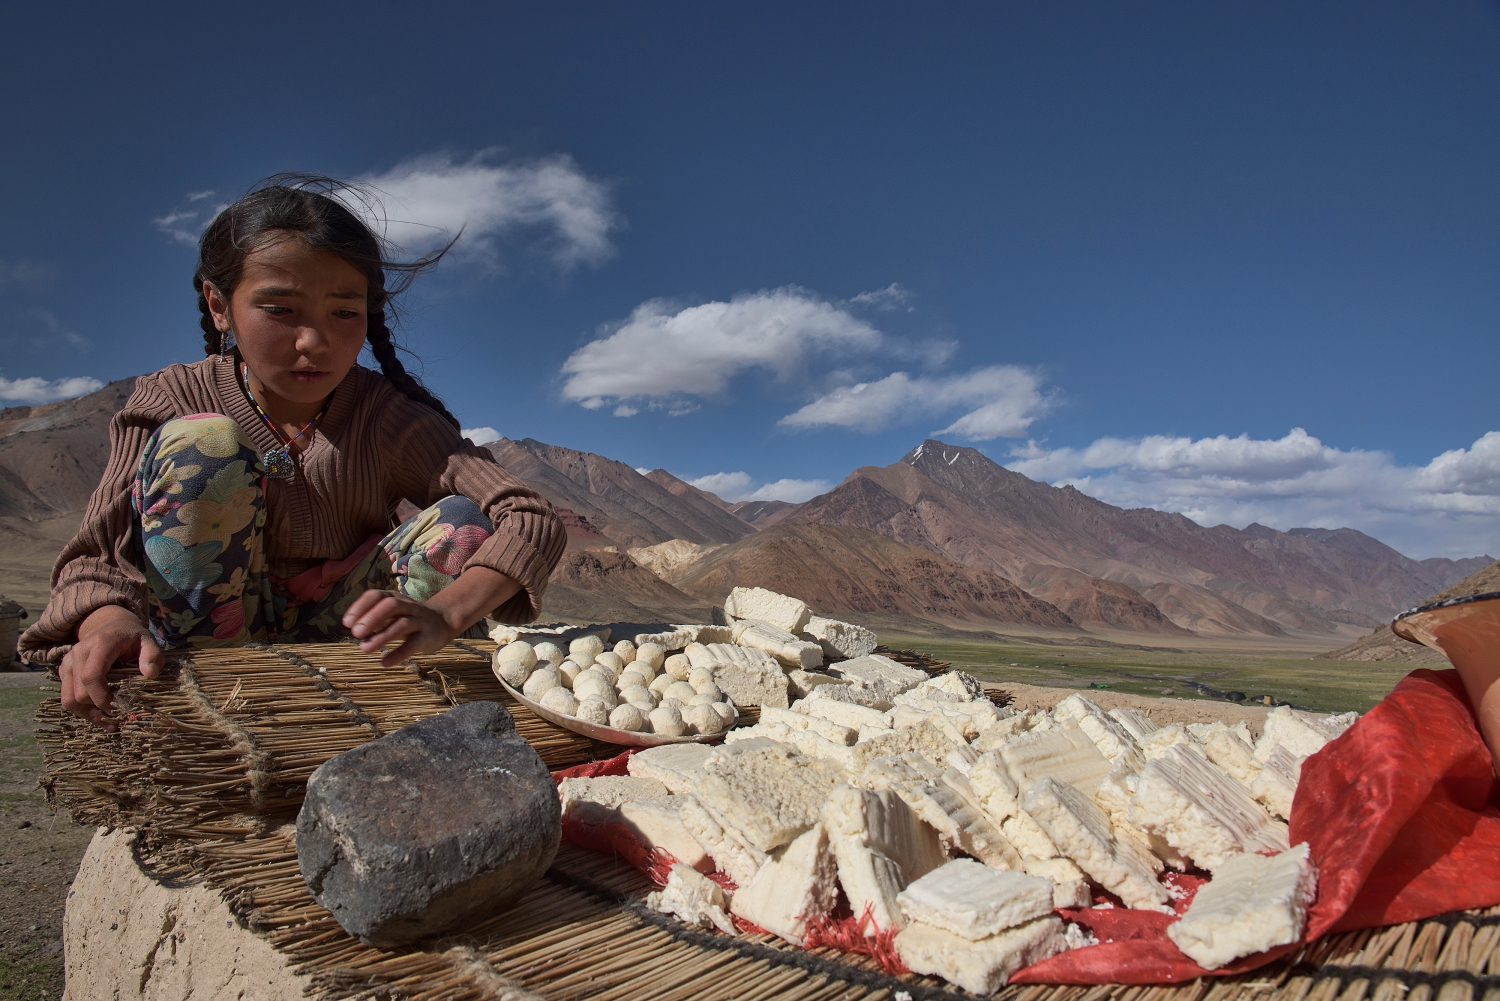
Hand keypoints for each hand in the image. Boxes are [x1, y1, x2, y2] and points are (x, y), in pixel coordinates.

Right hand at [60, 605, 164, 727]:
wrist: (109, 624)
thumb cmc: (130, 636)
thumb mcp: (147, 640)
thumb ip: (152, 655)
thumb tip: (150, 674)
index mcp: (100, 644)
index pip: (91, 677)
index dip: (102, 697)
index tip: (118, 709)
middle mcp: (78, 653)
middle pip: (79, 692)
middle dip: (98, 709)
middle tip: (120, 716)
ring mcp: (68, 662)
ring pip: (69, 699)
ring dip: (88, 714)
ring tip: (109, 723)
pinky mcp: (64, 671)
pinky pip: (67, 697)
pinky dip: (82, 710)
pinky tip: (99, 716)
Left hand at [342, 590, 459, 666]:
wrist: (442, 621)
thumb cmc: (408, 618)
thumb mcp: (390, 614)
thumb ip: (373, 620)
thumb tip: (352, 630)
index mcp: (394, 597)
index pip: (376, 596)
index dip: (360, 607)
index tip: (346, 623)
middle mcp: (407, 606)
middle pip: (390, 605)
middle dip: (371, 618)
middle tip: (355, 633)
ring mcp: (419, 620)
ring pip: (402, 624)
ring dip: (382, 636)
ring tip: (364, 649)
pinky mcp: (427, 636)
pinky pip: (413, 644)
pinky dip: (399, 654)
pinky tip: (385, 662)